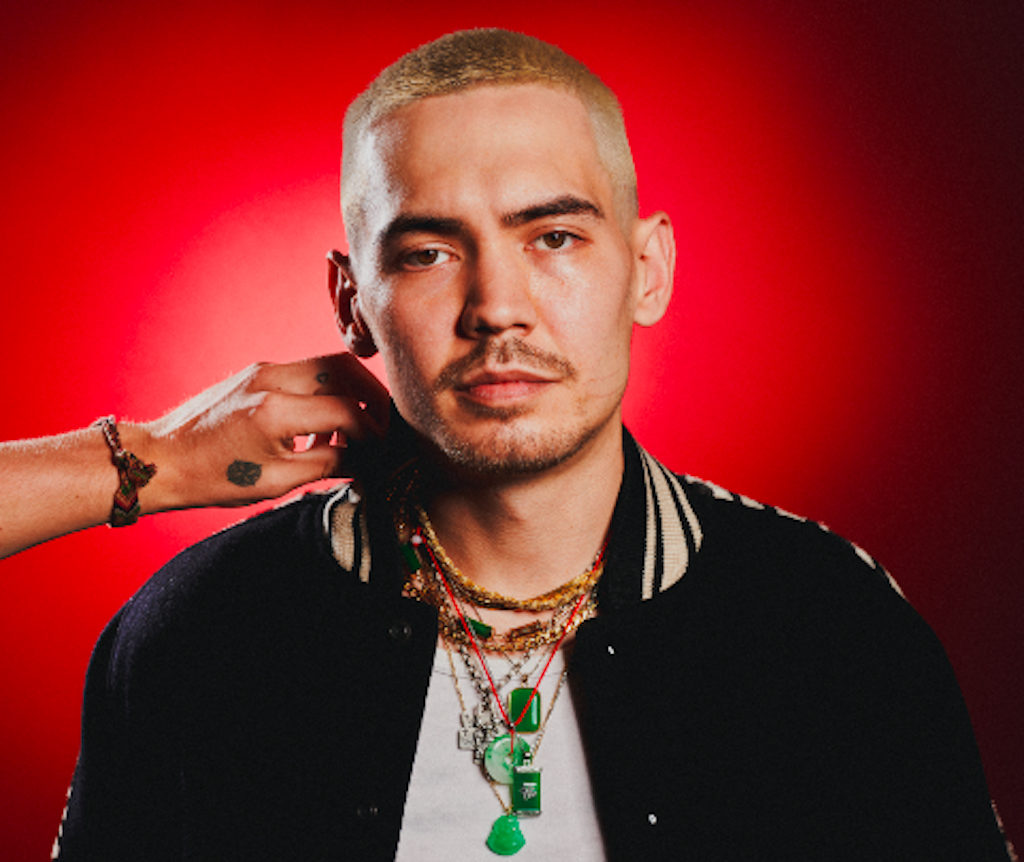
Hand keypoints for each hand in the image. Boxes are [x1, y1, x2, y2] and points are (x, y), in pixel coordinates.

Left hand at [132, 353, 388, 510]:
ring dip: (349, 393)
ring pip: (327, 366)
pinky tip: (320, 429)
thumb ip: (329, 465)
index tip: (382, 453)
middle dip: (373, 396)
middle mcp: (271, 379)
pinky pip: (305, 373)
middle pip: (345, 369)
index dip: (373, 434)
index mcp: (275, 411)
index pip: (347, 411)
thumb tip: (367, 460)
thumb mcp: (276, 481)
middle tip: (384, 425)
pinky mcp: (256, 372)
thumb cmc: (211, 477)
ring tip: (352, 433)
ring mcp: (262, 370)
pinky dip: (324, 394)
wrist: (160, 459)